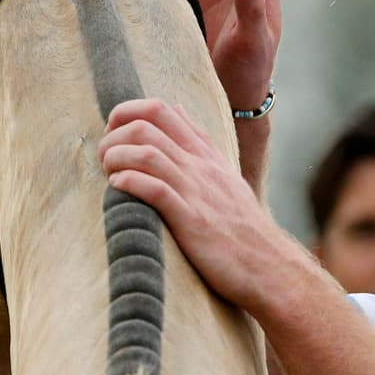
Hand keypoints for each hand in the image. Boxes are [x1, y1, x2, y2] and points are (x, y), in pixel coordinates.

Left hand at [100, 99, 307, 313]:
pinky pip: (155, 189)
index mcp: (206, 154)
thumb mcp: (224, 175)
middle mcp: (200, 166)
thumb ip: (199, 143)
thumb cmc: (242, 227)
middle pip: (148, 124)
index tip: (113, 134)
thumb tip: (176, 111)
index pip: (162, 109)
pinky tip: (118, 189)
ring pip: (147, 153)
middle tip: (105, 157)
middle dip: (115, 134)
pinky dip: (129, 183)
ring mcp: (197, 191)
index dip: (128, 113)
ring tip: (108, 173)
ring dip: (116, 157)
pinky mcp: (192, 220)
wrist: (269, 265)